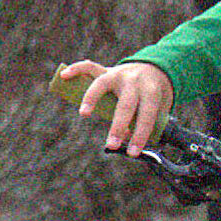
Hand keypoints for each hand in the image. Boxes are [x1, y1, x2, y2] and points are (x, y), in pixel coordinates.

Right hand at [58, 58, 173, 154]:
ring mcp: (119, 73)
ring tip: (84, 114)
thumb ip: (142, 123)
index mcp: (152, 91)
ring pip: (103, 83)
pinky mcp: (106, 70)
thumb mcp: (157, 109)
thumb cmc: (155, 96)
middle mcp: (135, 81)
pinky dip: (76, 69)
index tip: (132, 152)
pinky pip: (89, 67)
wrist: (155, 69)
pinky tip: (64, 76)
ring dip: (92, 98)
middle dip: (118, 126)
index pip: (147, 115)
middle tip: (111, 145)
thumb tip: (125, 139)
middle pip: (126, 104)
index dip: (140, 135)